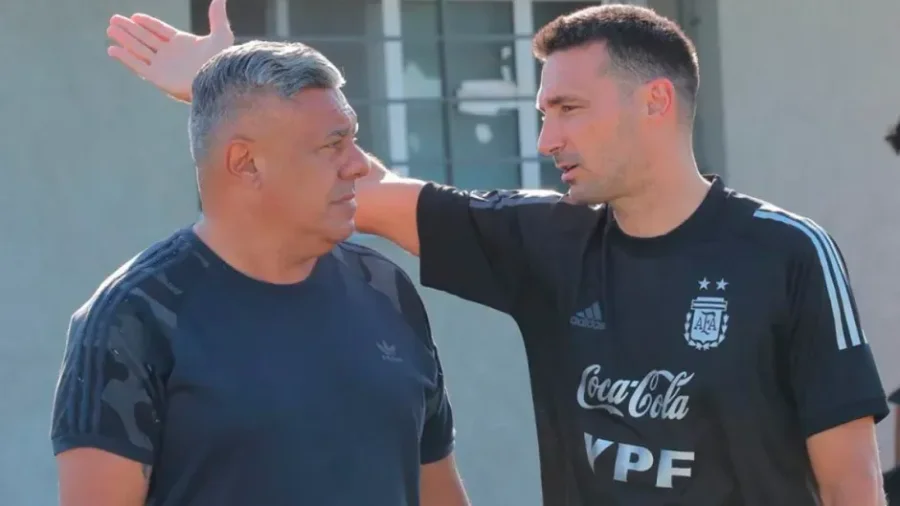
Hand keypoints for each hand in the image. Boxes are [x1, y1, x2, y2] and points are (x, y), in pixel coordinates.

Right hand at [106, 0, 234, 102]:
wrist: (217, 84)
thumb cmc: (222, 62)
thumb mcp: (221, 36)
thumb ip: (217, 17)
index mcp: (183, 44)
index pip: (161, 30)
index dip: (148, 24)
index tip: (135, 16)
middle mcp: (171, 55)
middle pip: (146, 38)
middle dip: (130, 29)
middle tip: (113, 19)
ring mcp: (163, 66)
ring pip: (139, 50)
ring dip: (124, 40)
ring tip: (110, 29)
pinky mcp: (158, 78)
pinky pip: (138, 66)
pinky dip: (125, 58)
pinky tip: (112, 50)